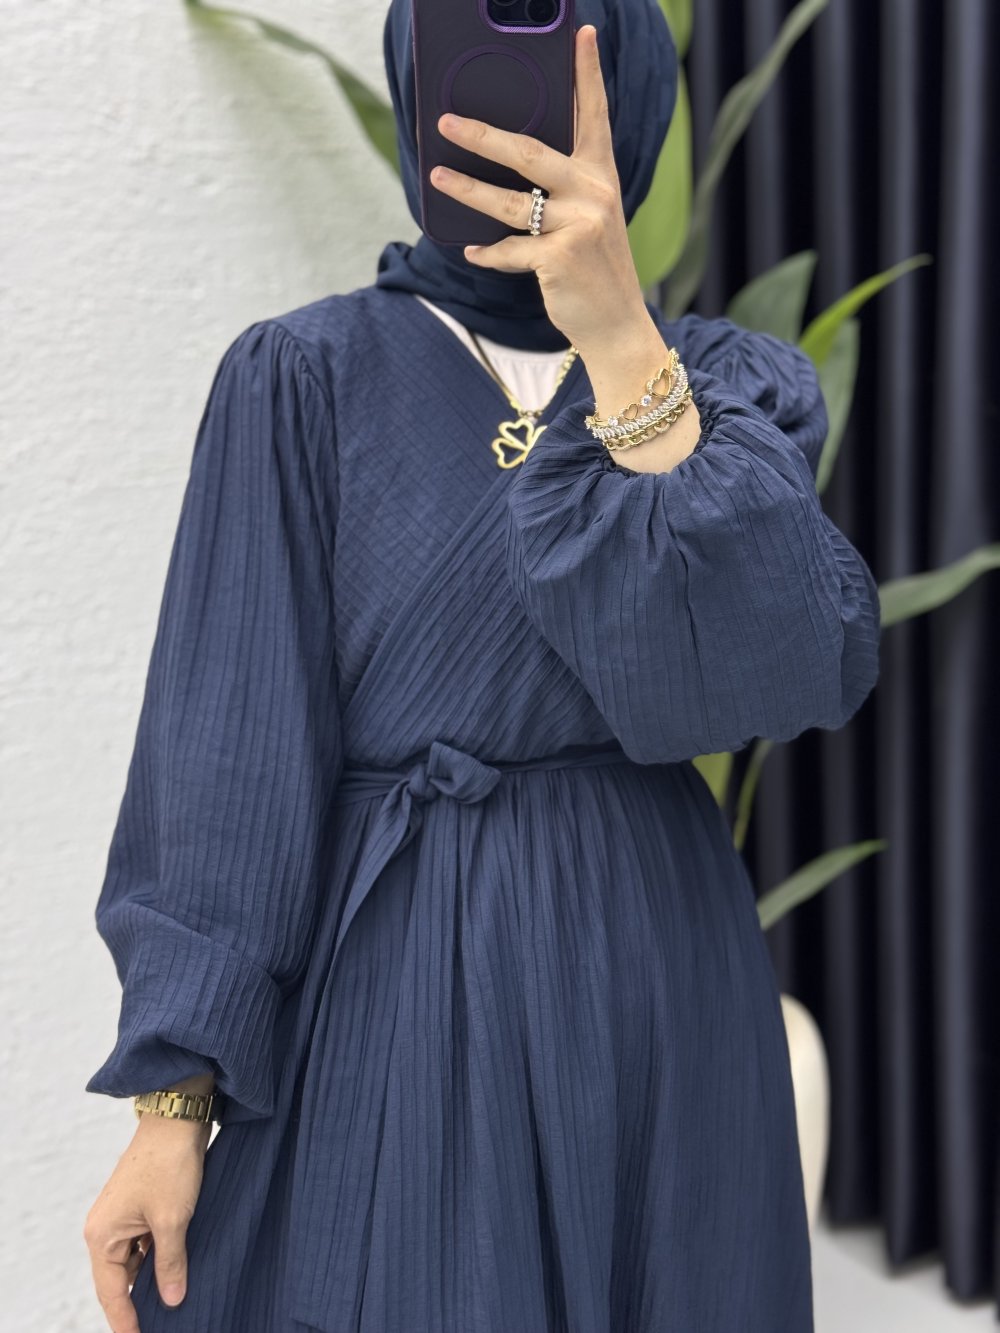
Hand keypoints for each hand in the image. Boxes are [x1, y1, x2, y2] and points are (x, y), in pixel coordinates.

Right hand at [83, 1111, 210, 1331]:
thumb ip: (171, 1264)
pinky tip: (178, 1271)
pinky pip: (145, 1243)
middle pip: (120, 1279)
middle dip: (140, 1303)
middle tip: (163, 1325)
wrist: (177, 1117)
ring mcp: (123, 1216)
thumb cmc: (170, 1164)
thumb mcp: (173, 1219)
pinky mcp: (140, 1206)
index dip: (126, 1321)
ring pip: (136, 1261)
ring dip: (153, 1279)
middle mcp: (105, 1228)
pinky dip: (159, 1257)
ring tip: (174, 1305)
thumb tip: (172, 1301)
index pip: (112, 1292)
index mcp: (102, 1235)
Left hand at [430, 24, 648, 356]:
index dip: (587, 75)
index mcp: (601, 177)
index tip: (583, 34)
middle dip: (483, 135)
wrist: (617, 324)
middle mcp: (593, 194)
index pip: (594, 116)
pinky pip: (509, 250)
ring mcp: (578, 226)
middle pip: (528, 153)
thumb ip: (562, 192)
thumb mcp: (589, 221)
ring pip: (510, 202)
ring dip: (468, 190)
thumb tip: (507, 171)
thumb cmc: (595, 270)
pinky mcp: (560, 259)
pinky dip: (488, 253)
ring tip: (439, 177)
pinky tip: (473, 251)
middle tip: (448, 122)